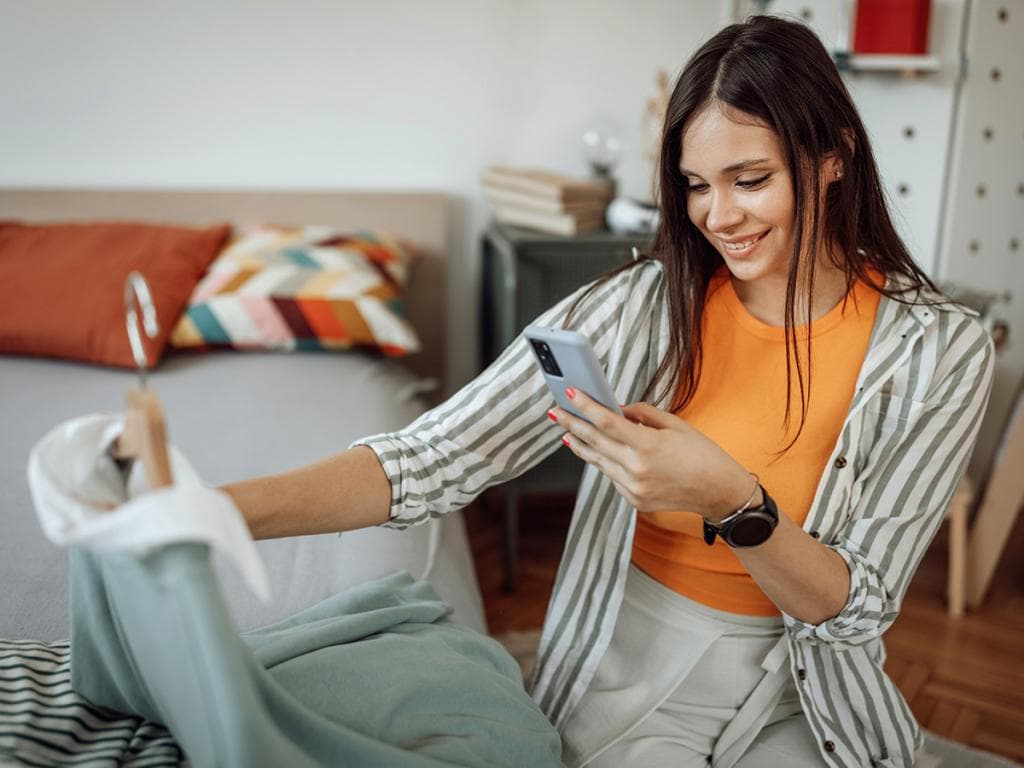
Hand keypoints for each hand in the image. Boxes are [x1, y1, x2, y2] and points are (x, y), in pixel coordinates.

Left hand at [549, 388, 754, 521]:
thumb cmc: (703, 455)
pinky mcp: (634, 500)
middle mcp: (637, 469)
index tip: (570, 394)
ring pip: (598, 461)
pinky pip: (612, 476)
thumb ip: (643, 415)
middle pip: (595, 441)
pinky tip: (597, 451)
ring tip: (566, 432)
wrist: (719, 492)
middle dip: (572, 425)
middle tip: (555, 412)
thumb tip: (618, 410)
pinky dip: (604, 461)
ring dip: (581, 445)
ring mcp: (633, 488)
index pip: (607, 422)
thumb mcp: (676, 425)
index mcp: (649, 446)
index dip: (585, 406)